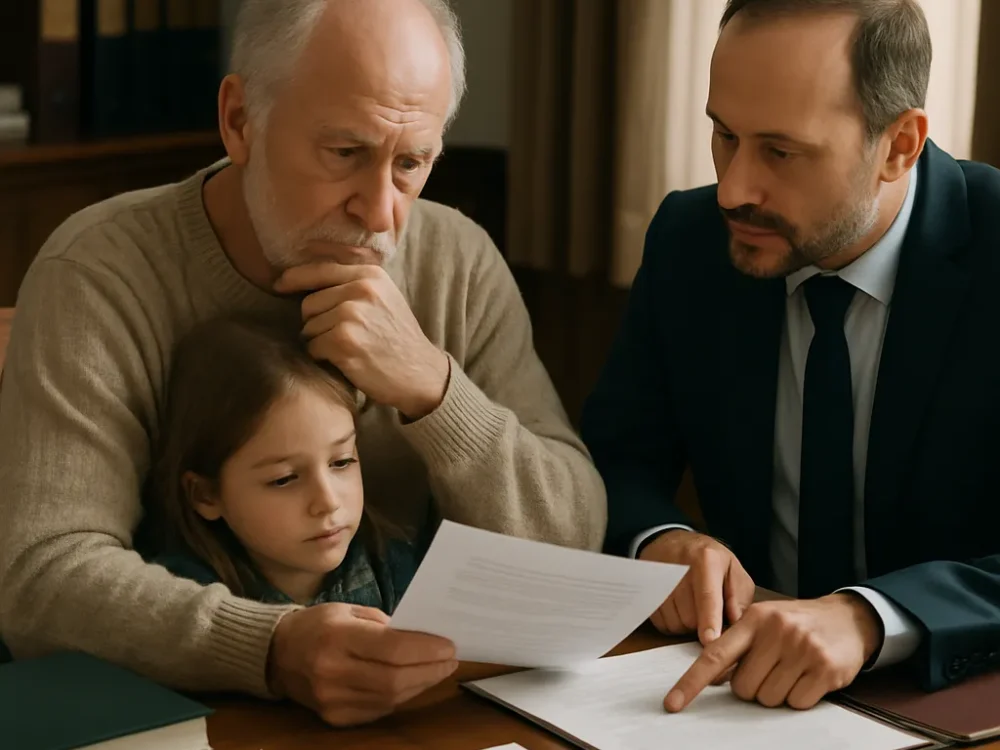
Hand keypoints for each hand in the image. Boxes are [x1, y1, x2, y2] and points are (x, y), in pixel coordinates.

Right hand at [267, 603, 457, 726]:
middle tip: (451, 659)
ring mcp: (332, 699)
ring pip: (390, 698)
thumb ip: (385, 624)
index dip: (425, 650)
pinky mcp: (334, 718)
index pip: (392, 649)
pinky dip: (401, 696)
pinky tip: (414, 683)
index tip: (449, 645)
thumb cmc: (318, 624)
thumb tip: (424, 637)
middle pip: (395, 678)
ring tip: (438, 670)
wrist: (277, 655)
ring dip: (420, 684)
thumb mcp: (349, 610)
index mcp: (337, 637)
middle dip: (430, 670)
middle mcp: (332, 671)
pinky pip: (378, 709)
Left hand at [274, 263, 449, 419]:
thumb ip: (354, 284)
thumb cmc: (398, 338)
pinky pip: (313, 347)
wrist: (420, 373)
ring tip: (348, 349)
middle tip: (342, 337)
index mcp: (370, 275)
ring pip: (309, 327)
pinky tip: (346, 361)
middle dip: (316, 322)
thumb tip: (308, 278)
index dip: (294, 278)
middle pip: (309, 303)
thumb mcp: (384, 298)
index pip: (320, 270)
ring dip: (320, 342)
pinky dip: (323, 357)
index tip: (279, 285)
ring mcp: (352, 315)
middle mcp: (361, 290)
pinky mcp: (344, 342)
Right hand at [640, 530, 754, 644]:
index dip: (709, 620)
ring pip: (676, 623)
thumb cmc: (708, 559)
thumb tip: (735, 624)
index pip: (707, 595)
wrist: (671, 542)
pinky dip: (673, 623)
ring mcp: (658, 580)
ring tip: (692, 604)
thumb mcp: (733, 570)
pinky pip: (662, 624)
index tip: (709, 640)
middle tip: (707, 609)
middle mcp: (679, 568)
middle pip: (691, 617)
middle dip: (702, 623)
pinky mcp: (646, 592)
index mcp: (705, 560)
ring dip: (687, 624)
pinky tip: (678, 607)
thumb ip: (739, 597)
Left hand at [664, 593, 881, 711]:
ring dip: (777, 692)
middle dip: (753, 686)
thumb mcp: (765, 622)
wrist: (848, 618)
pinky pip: (796, 703)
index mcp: (753, 619)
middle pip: (743, 687)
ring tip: (791, 669)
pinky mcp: (825, 668)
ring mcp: (802, 649)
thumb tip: (713, 677)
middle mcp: (776, 631)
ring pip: (768, 698)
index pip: (714, 655)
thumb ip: (739, 646)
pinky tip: (808, 677)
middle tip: (772, 668)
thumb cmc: (797, 623)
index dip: (691, 682)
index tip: (673, 704)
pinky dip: (799, 697)